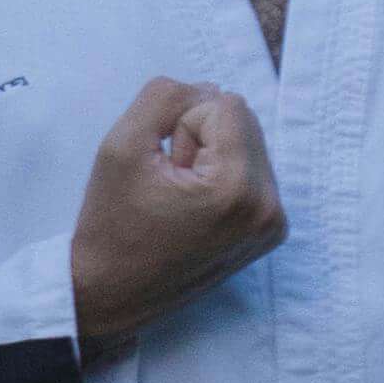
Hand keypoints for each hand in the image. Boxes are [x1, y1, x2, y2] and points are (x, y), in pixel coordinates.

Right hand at [71, 78, 282, 344]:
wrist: (111, 294)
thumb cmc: (111, 224)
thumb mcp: (120, 144)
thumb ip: (164, 97)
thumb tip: (206, 88)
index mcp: (238, 188)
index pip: (224, 103)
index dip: (180, 125)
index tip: (162, 168)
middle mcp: (268, 208)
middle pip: (244, 120)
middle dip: (199, 139)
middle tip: (168, 182)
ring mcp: (273, 223)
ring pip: (248, 143)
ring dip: (210, 157)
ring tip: (179, 197)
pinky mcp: (270, 232)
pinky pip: (252, 171)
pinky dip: (221, 177)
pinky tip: (193, 208)